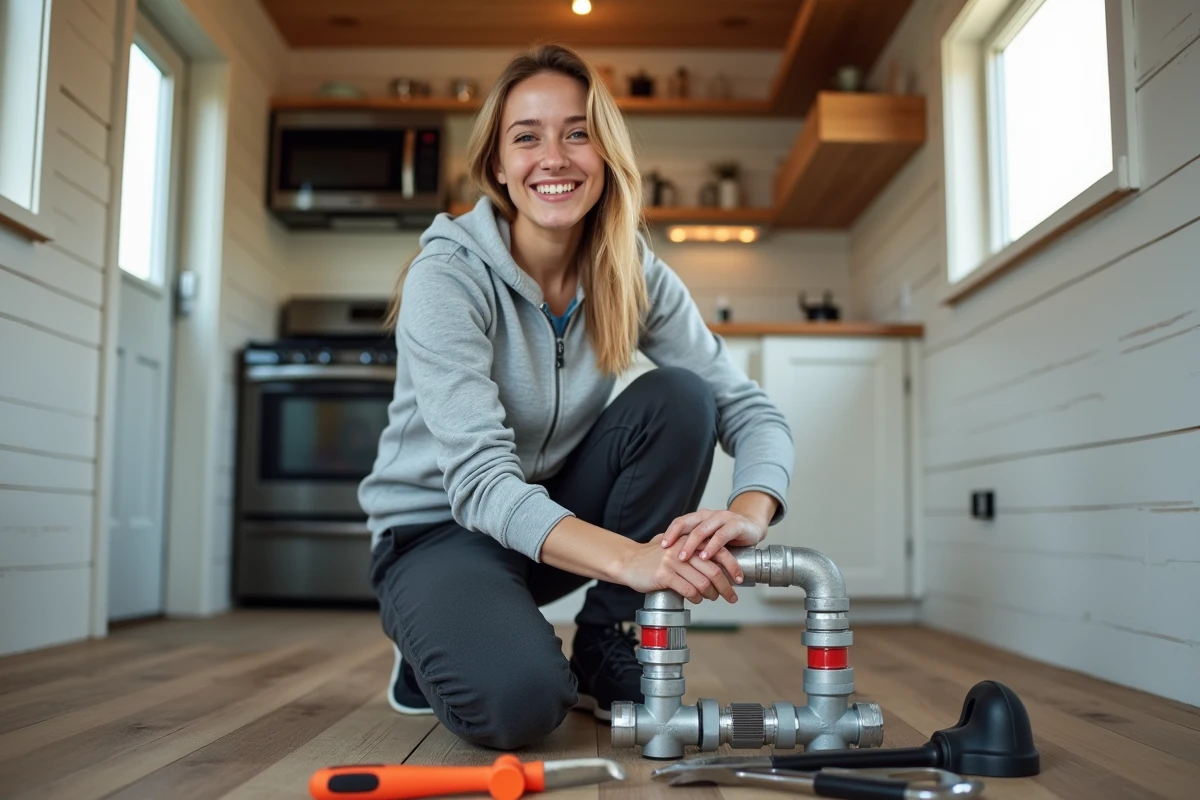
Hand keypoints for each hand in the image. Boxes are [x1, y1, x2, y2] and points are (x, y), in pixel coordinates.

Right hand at [618, 535, 739, 603]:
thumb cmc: (653, 559)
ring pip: (702, 582)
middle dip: (726, 586)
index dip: (732, 566)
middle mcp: (683, 549)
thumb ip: (694, 551)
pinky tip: (697, 599)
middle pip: (714, 570)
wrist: (628, 562)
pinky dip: (696, 597)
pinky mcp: (663, 575)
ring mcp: (672, 562)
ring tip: (713, 598)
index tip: (740, 579)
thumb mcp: (675, 549)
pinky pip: (687, 589)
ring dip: (711, 594)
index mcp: (689, 540)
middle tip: (732, 597)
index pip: (718, 552)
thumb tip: (718, 563)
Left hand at [660, 508, 766, 572]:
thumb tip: (674, 559)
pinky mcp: (735, 525)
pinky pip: (721, 535)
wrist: (752, 527)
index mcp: (700, 517)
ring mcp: (722, 518)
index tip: (661, 546)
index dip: (670, 532)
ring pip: (703, 530)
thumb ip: (695, 544)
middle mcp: (709, 515)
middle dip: (679, 541)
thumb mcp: (709, 538)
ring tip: (684, 558)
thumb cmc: (728, 535)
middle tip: (671, 555)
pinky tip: (705, 557)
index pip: (681, 521)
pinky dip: (712, 547)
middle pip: (689, 525)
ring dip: (692, 545)